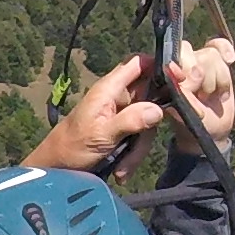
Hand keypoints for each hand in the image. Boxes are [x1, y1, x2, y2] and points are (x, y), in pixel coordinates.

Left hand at [31, 40, 234, 172]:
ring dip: (138, 148)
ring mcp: (120, 114)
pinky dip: (132, 155)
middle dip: (148, 125)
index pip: (139, 63)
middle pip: (150, 98)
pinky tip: (121, 171)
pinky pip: (138, 138)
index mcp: (109, 89)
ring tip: (122, 168)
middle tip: (138, 146)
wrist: (55, 170)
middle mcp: (116, 97)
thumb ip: (129, 121)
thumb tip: (157, 109)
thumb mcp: (101, 135)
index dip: (160, 65)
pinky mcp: (122, 131)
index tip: (179, 79)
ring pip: (146, 122)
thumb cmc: (71, 148)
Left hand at [166, 33, 234, 145]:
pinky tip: (230, 60)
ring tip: (210, 95)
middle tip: (201, 96)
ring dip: (215, 79)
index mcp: (159, 76)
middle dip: (198, 76)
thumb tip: (190, 74)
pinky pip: (218, 45)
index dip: (179, 66)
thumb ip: (183, 97)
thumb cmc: (190, 125)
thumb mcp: (184, 116)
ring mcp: (194, 60)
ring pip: (208, 54)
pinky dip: (225, 50)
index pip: (166, 57)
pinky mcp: (212, 59)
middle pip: (187, 51)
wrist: (210, 130)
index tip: (186, 82)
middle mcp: (175, 64)